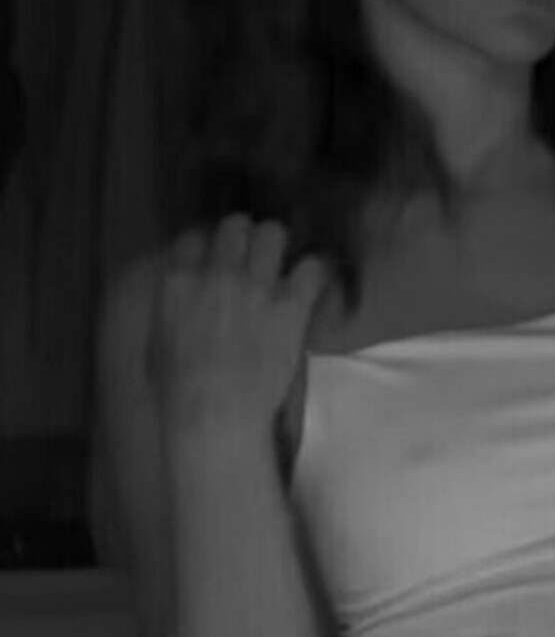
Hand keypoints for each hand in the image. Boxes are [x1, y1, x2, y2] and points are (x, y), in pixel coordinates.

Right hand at [148, 215, 330, 432]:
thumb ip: (170, 306)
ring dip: (276, 246)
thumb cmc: (177, 389)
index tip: (213, 257)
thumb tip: (180, 296)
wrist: (214, 411)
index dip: (206, 245)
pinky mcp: (291, 303)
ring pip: (273, 232)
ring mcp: (257, 284)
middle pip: (235, 224)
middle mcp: (219, 272)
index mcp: (179, 281)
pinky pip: (313, 266)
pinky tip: (311, 284)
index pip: (194, 237)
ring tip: (280, 265)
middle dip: (243, 237)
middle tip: (250, 257)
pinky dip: (315, 272)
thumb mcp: (157, 340)